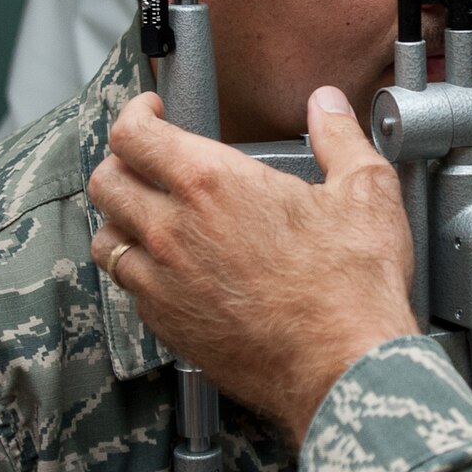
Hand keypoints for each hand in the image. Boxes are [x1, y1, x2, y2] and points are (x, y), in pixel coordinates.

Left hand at [88, 87, 418, 433]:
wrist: (344, 365)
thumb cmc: (352, 286)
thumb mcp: (365, 191)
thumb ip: (340, 137)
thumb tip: (327, 106)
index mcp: (214, 185)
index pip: (133, 134)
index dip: (135, 112)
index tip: (152, 112)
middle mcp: (174, 230)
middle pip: (106, 182)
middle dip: (121, 161)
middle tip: (147, 160)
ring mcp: (164, 283)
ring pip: (106, 238)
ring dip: (122, 219)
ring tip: (149, 215)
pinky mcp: (168, 325)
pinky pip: (131, 289)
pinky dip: (142, 271)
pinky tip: (171, 269)